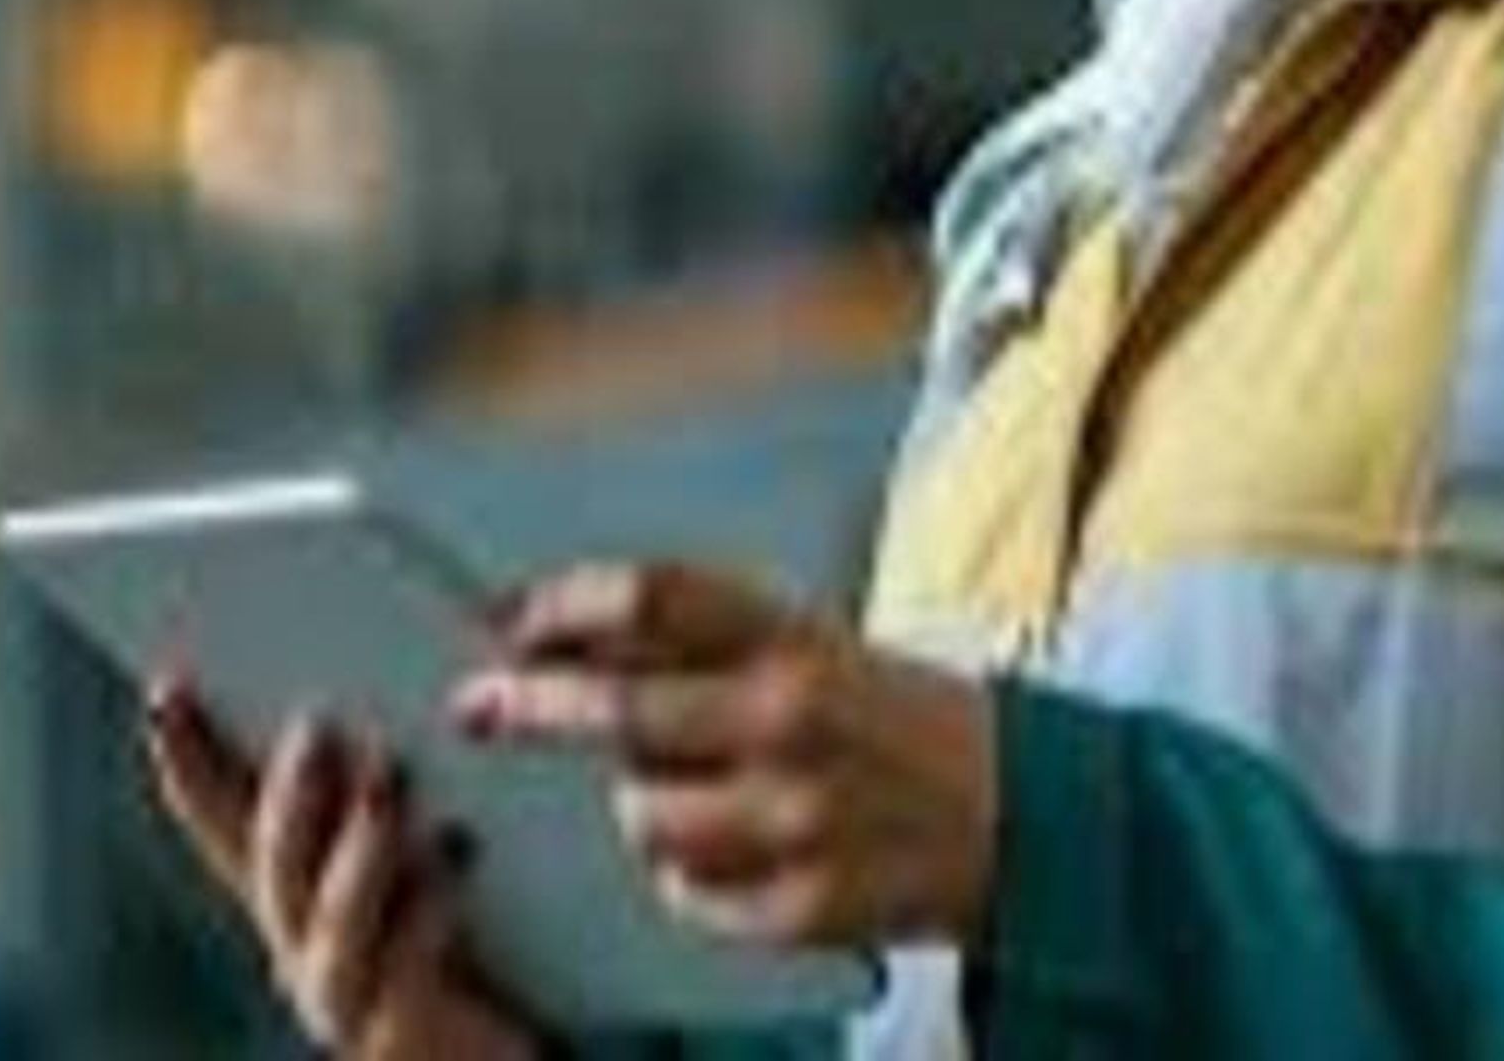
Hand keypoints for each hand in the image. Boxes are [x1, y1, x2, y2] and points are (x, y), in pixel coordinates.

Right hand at [138, 676, 540, 1058]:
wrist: (517, 1039)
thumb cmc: (488, 930)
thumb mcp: (430, 837)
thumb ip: (396, 771)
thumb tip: (419, 666)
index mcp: (296, 880)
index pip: (221, 808)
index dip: (188, 750)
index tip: (169, 682)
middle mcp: (300, 939)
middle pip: (271, 860)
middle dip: (289, 790)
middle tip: (317, 723)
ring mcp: (340, 994)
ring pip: (329, 917)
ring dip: (357, 843)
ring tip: (392, 779)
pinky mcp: (399, 1032)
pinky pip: (404, 970)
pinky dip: (427, 907)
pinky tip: (458, 853)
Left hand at [448, 561, 996, 950]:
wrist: (1028, 814)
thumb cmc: (895, 719)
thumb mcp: (812, 646)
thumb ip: (703, 644)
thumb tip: (567, 642)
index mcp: (795, 639)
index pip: (653, 597)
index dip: (564, 605)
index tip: (508, 619)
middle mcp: (791, 720)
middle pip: (621, 711)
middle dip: (530, 707)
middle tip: (475, 704)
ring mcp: (797, 819)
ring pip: (640, 817)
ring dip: (636, 806)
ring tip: (687, 793)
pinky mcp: (803, 905)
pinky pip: (686, 891)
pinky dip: (687, 874)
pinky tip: (734, 852)